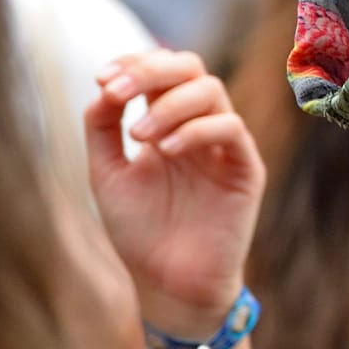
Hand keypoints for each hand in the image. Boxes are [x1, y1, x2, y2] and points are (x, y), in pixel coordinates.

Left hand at [84, 48, 264, 341]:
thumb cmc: (139, 232)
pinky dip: (196, 130)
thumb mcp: (107, 174)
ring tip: (138, 137)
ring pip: (210, 90)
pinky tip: (166, 151)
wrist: (168, 285)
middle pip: (189, 67)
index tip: (102, 79)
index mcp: (166, 122)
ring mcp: (223, 145)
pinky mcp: (245, 169)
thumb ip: (102, 129)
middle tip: (117, 91)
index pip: (160, 71)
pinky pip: (230, 129)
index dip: (133, 63)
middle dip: (150, 70)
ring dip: (168, 104)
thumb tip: (103, 87)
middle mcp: (197, 125)